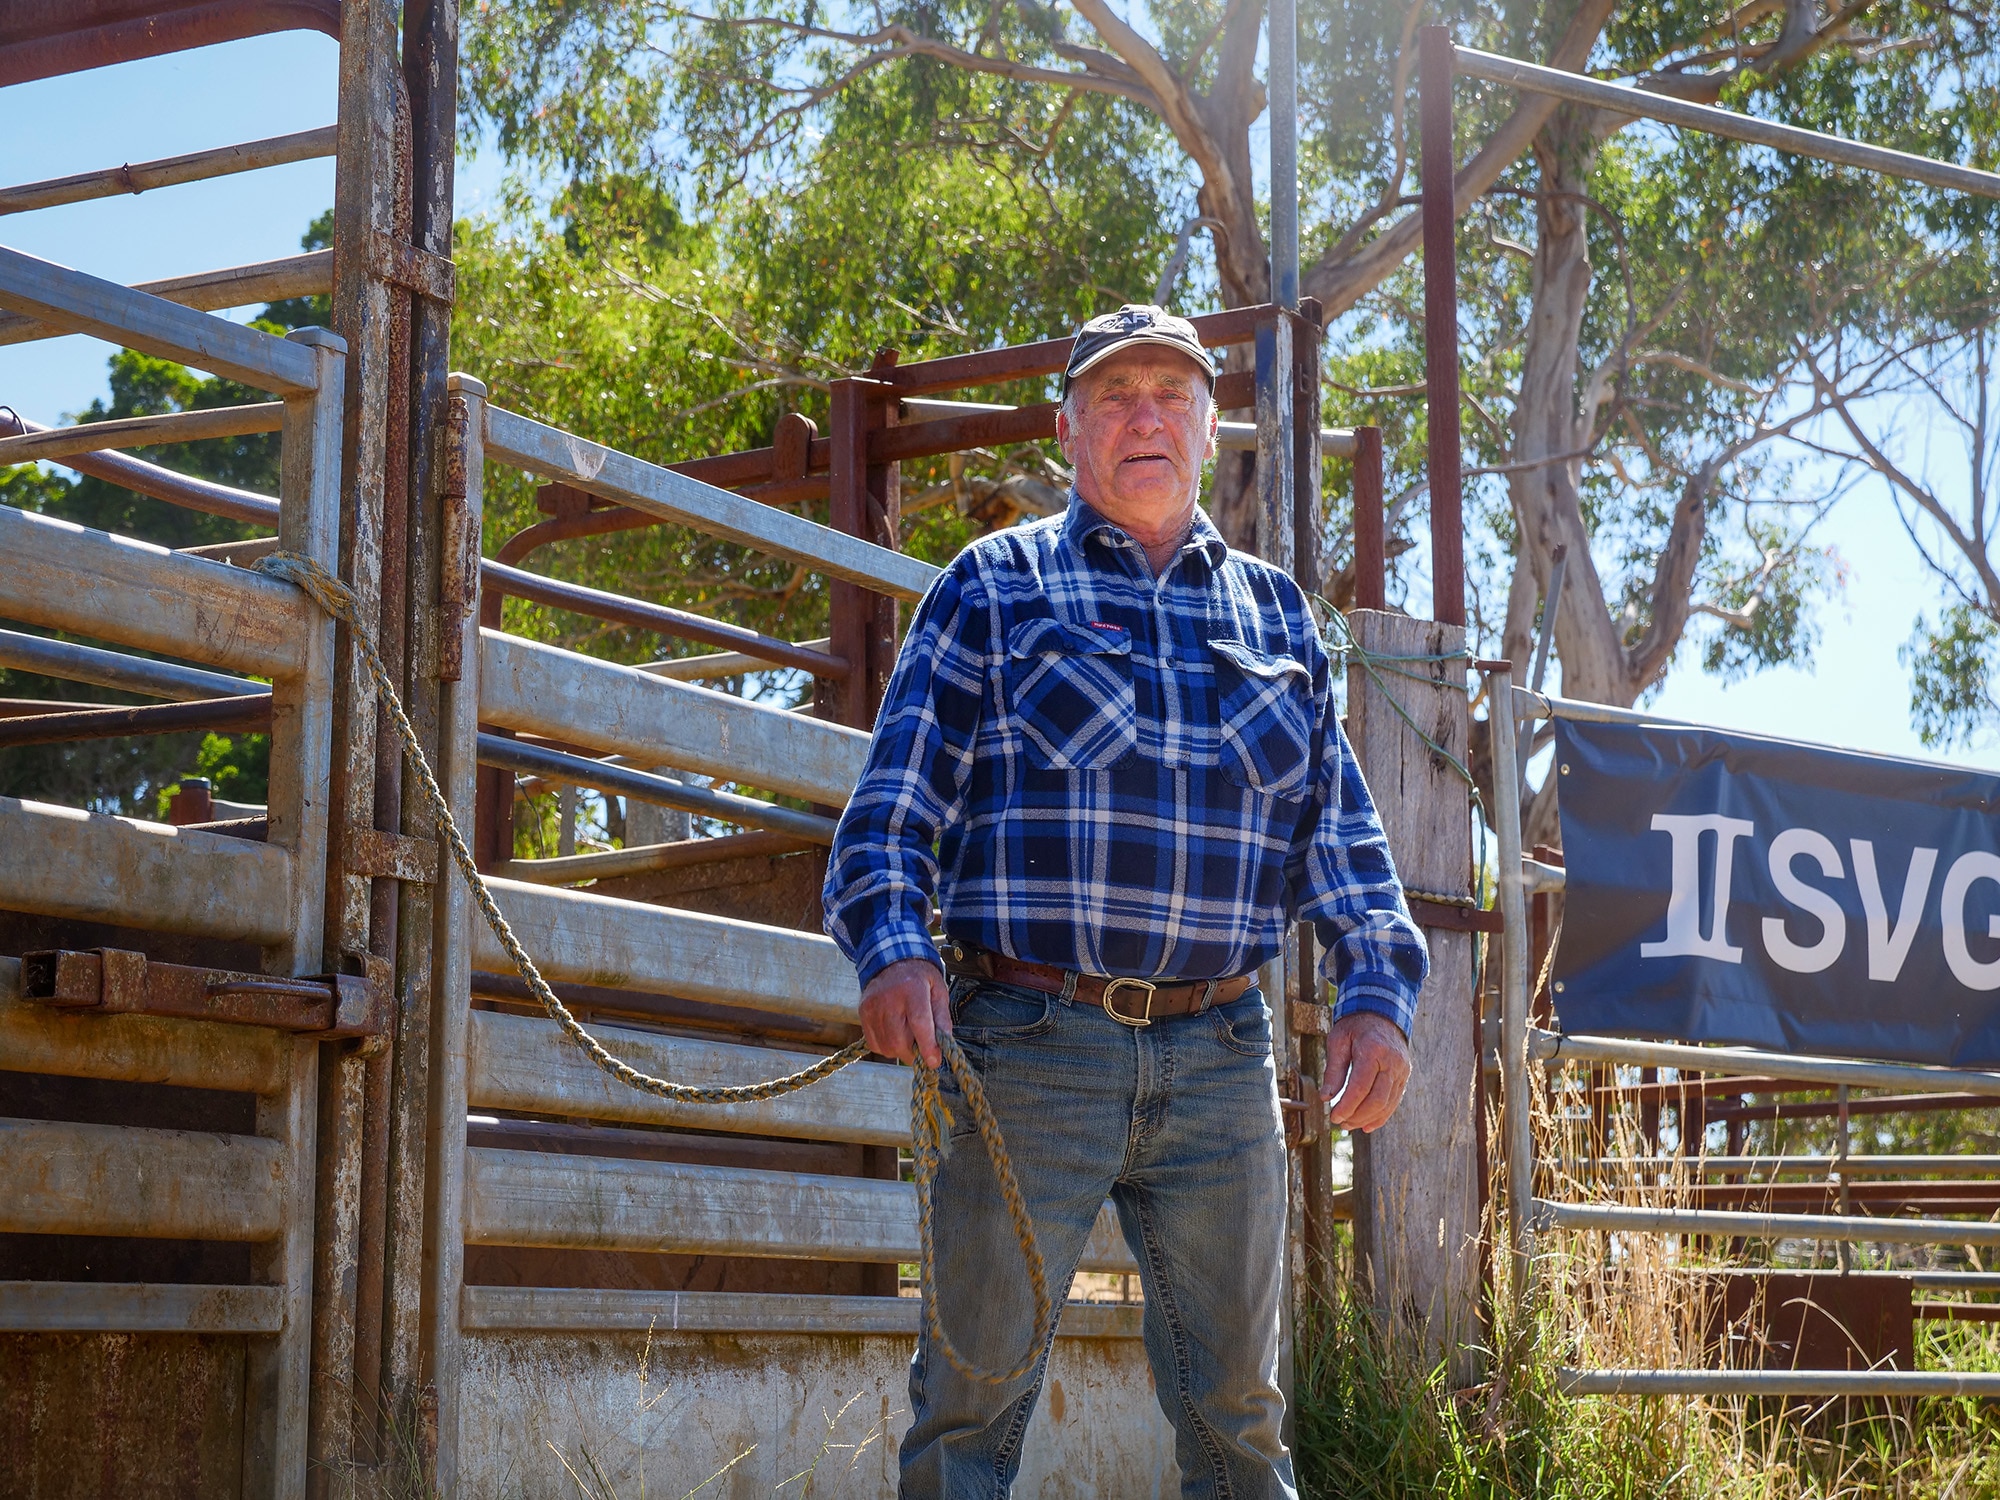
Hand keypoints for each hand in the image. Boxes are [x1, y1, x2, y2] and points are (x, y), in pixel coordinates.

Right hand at [859, 957, 952, 1068]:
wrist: (891, 959)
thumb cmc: (919, 978)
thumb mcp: (938, 990)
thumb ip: (942, 1018)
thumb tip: (944, 1044)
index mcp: (913, 988)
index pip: (919, 1022)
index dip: (927, 1046)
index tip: (934, 1062)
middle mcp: (889, 998)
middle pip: (899, 1040)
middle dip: (914, 1054)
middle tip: (923, 1052)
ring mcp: (873, 1007)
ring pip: (886, 1046)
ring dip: (901, 1052)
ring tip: (910, 1040)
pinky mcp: (863, 1013)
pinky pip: (874, 1044)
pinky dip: (887, 1047)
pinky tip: (896, 1036)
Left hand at [1321, 1011, 1411, 1133]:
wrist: (1382, 1013)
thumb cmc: (1355, 1026)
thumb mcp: (1338, 1040)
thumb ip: (1333, 1070)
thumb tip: (1326, 1097)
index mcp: (1372, 1050)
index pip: (1360, 1087)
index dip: (1347, 1106)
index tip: (1333, 1116)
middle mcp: (1392, 1061)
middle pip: (1376, 1099)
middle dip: (1357, 1116)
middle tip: (1340, 1123)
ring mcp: (1401, 1070)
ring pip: (1387, 1103)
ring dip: (1368, 1119)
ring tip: (1350, 1125)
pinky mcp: (1405, 1076)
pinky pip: (1394, 1101)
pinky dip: (1382, 1116)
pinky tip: (1367, 1125)